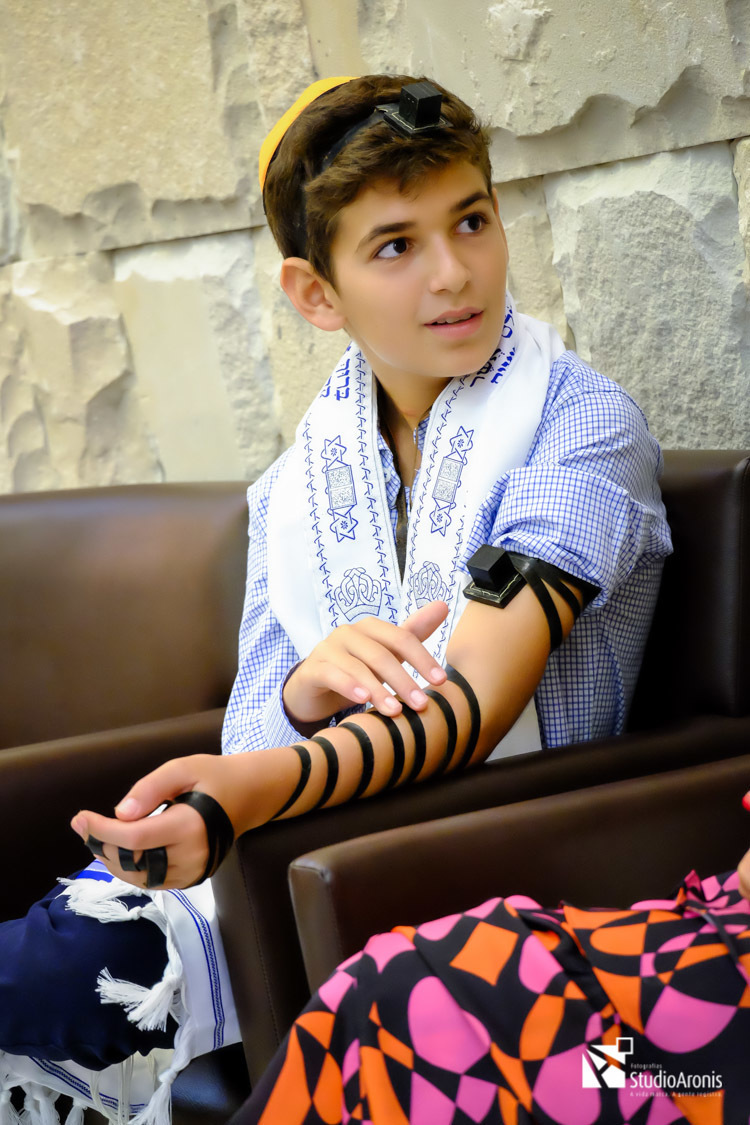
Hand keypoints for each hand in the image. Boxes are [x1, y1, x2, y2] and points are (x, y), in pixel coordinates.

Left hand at [71, 754, 240, 889]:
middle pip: (132, 861)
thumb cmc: (214, 777)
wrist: (249, 797)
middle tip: (83, 824)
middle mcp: (191, 856)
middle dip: (101, 844)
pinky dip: (129, 868)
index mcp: (190, 827)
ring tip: (96, 836)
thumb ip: (150, 788)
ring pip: (138, 877)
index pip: (134, 839)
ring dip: (111, 859)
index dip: (102, 831)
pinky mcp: (191, 879)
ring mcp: (192, 872)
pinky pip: (151, 881)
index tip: (80, 818)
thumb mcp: (183, 768)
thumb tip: (120, 813)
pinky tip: (119, 849)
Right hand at [283, 600, 449, 724]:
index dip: (423, 658)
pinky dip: (349, 686)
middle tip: (421, 704)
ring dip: (379, 690)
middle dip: (404, 680)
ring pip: (358, 667)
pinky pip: (332, 674)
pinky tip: (363, 700)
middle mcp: (348, 632)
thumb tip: (443, 605)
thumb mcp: (387, 654)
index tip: (441, 681)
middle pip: (382, 654)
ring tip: (395, 710)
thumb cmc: (357, 669)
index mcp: (371, 627)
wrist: (315, 688)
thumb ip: (413, 633)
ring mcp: (328, 648)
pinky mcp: (312, 668)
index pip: (402, 638)